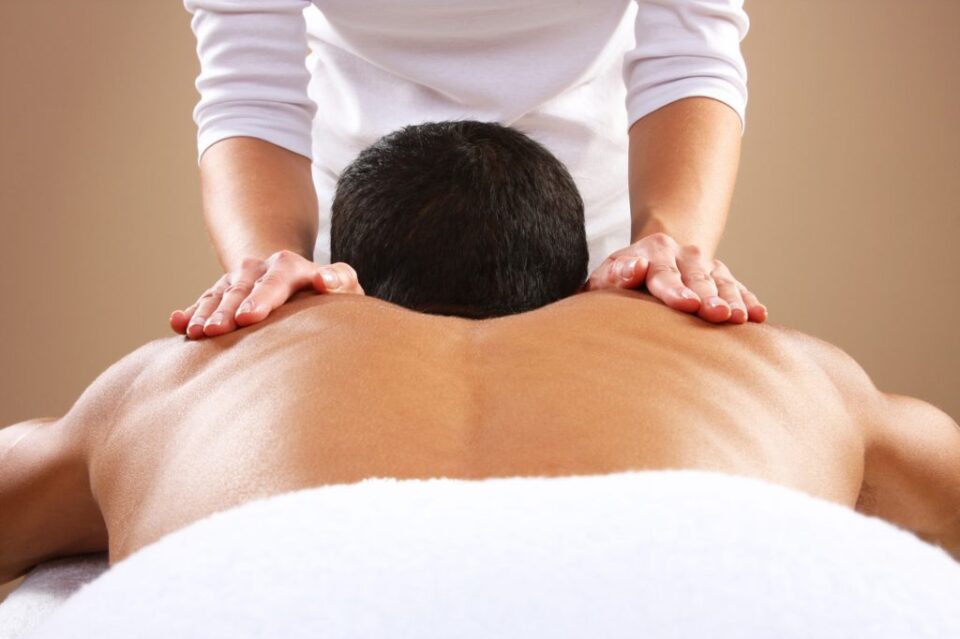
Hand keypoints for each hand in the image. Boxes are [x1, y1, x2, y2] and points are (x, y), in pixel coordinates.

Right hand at [169, 250, 364, 338]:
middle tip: (217, 331)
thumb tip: (323, 280)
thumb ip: (339, 279)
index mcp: (289, 266)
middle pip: (241, 288)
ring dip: (206, 313)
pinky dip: (190, 312)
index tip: (248, 318)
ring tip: (197, 333)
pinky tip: (177, 323)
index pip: (275, 279)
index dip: (261, 298)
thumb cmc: (329, 291)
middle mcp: (259, 269)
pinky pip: (204, 301)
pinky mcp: (222, 293)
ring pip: (218, 295)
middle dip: (227, 309)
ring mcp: (237, 280)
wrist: (299, 278)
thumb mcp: (342, 283)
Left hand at [582, 232, 766, 323]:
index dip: (675, 289)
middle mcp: (683, 254)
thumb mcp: (607, 275)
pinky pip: (738, 288)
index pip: (664, 272)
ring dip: (733, 300)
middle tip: (718, 314)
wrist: (649, 257)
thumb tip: (635, 267)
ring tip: (741, 319)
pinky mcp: (721, 276)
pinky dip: (749, 301)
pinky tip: (759, 316)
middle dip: (708, 296)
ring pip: (722, 281)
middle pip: (698, 276)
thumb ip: (615, 274)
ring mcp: (705, 264)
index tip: (687, 304)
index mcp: (652, 251)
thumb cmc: (620, 279)